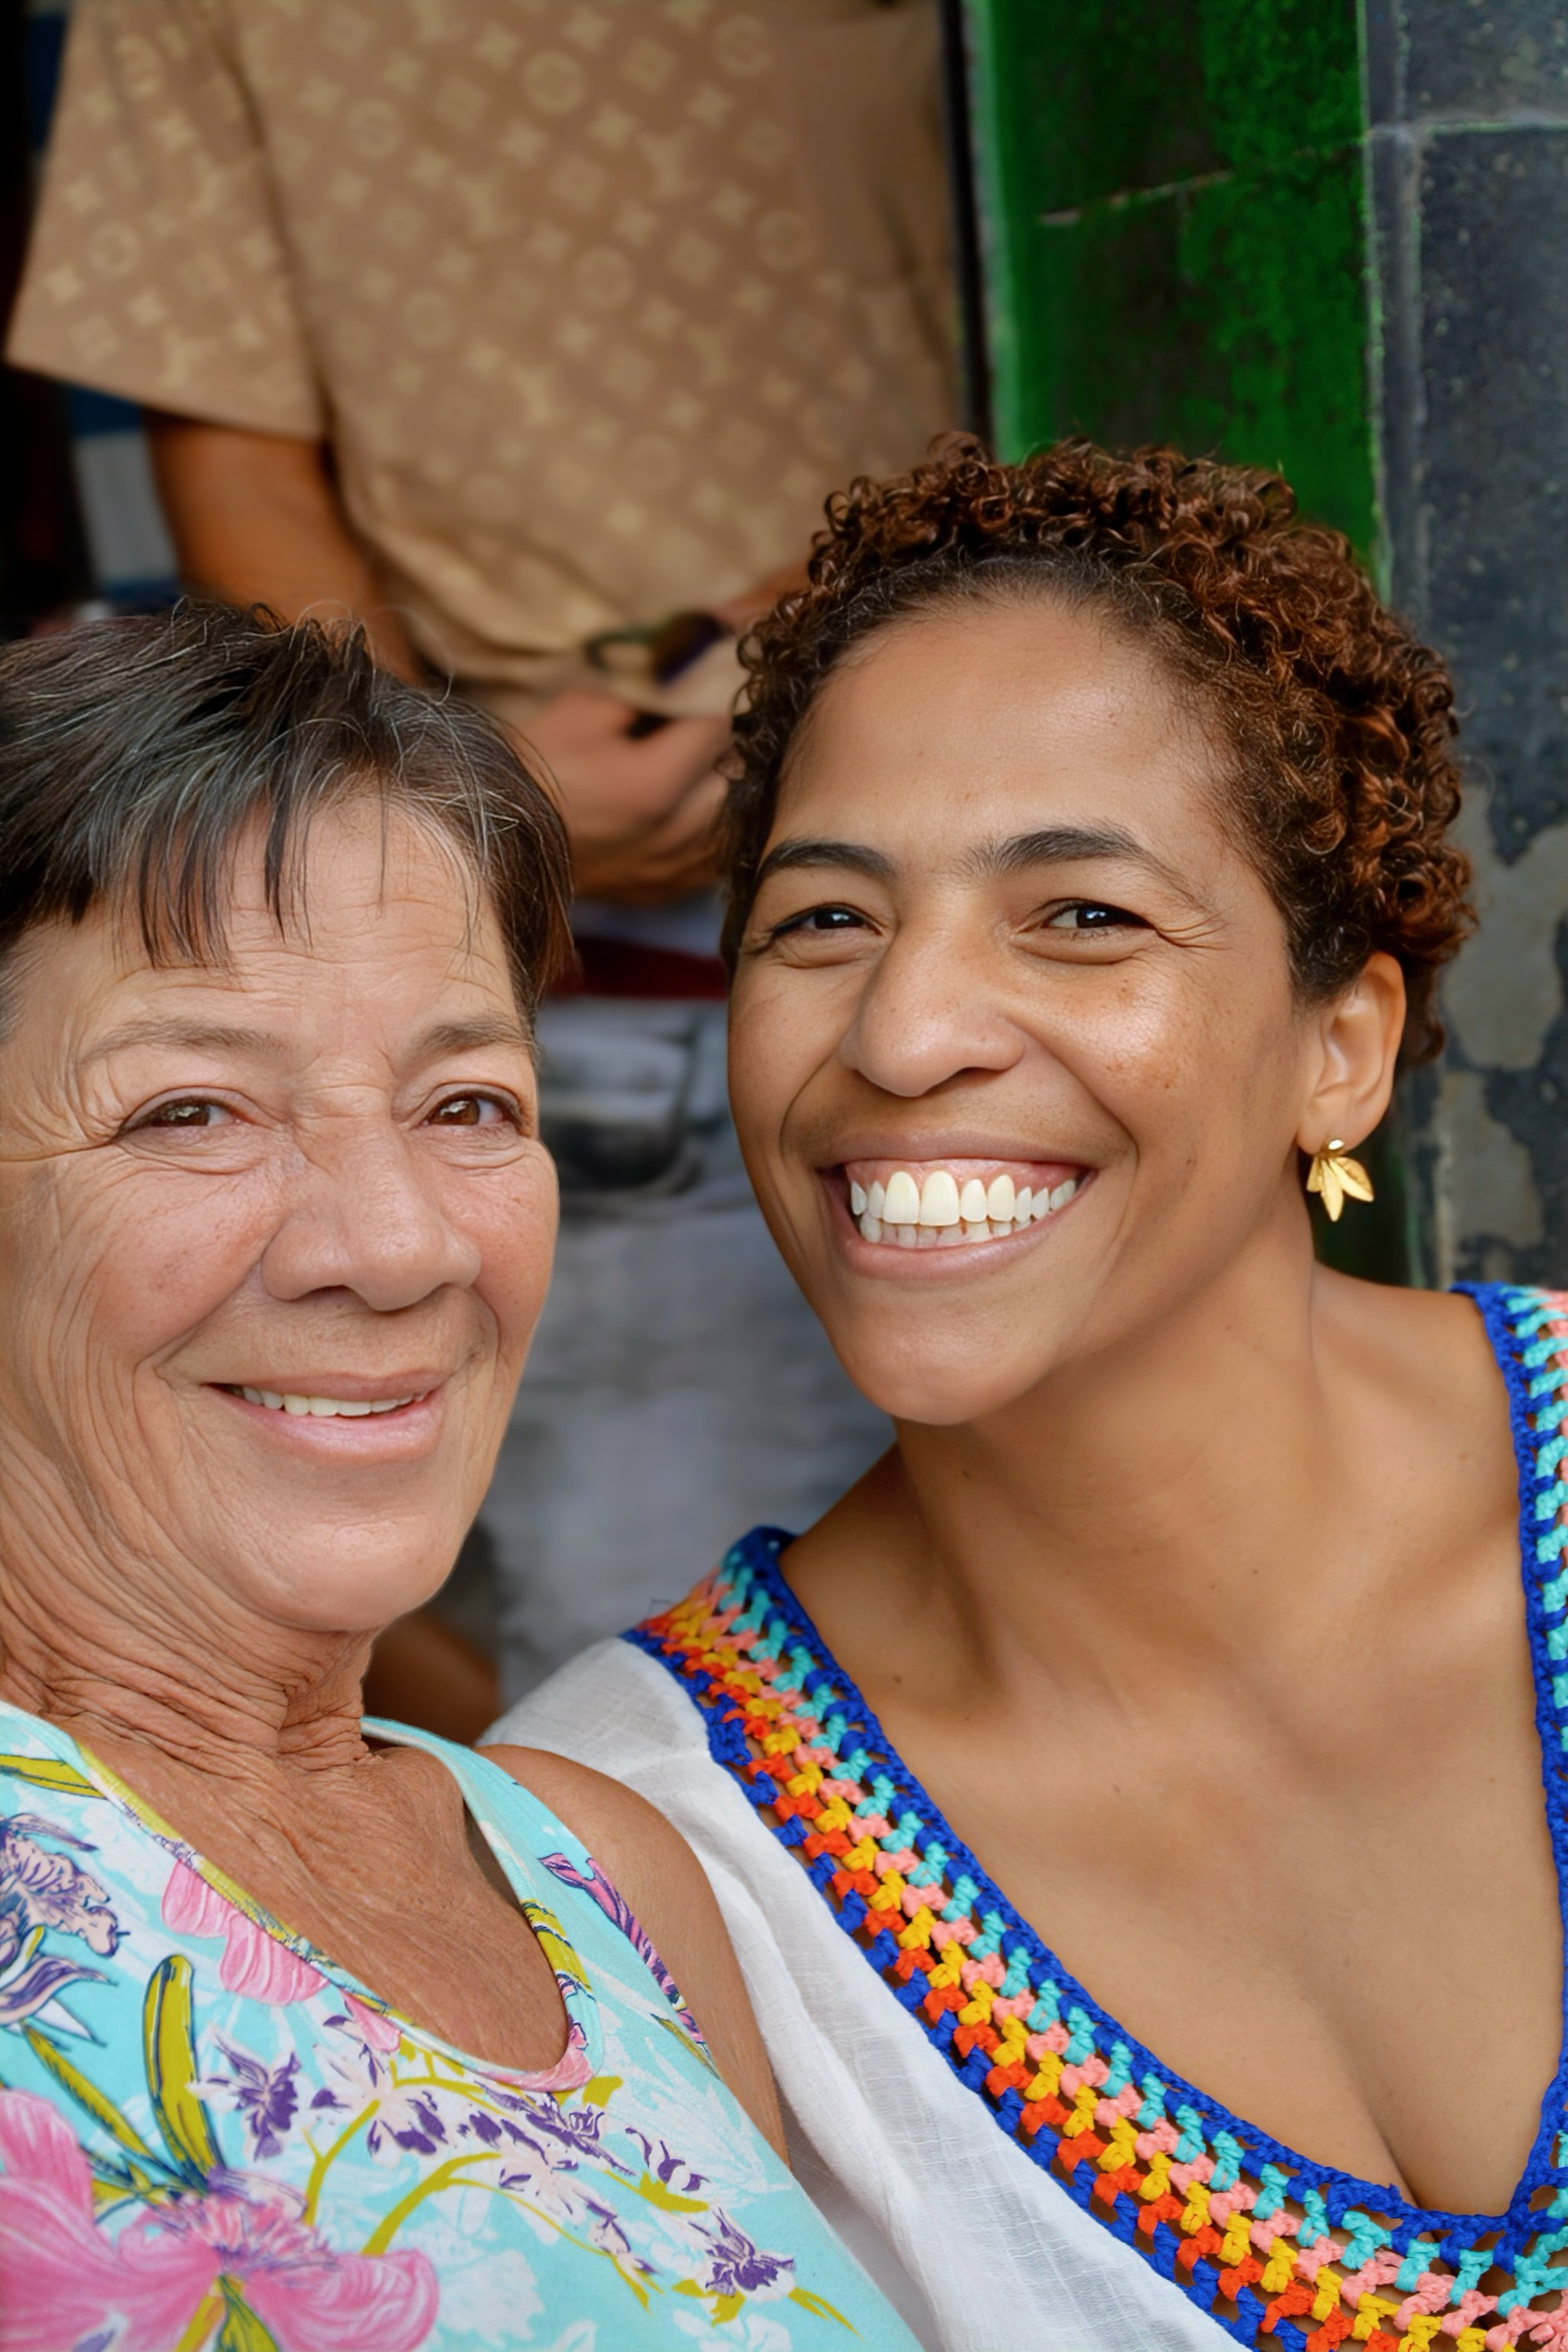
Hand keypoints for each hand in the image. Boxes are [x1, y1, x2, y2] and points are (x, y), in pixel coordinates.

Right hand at [515, 688, 728, 903]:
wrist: (495, 832)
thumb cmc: (536, 763)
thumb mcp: (585, 706)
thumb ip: (652, 682)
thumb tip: (704, 650)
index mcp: (654, 783)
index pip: (718, 722)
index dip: (715, 691)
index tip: (706, 674)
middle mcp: (674, 835)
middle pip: (737, 773)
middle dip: (723, 741)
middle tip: (695, 720)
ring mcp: (671, 870)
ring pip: (735, 818)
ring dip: (723, 786)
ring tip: (694, 764)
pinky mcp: (664, 890)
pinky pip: (715, 858)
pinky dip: (713, 829)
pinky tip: (689, 809)